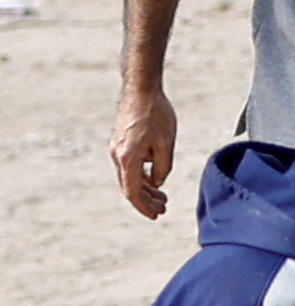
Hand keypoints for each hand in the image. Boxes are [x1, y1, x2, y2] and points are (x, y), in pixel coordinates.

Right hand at [109, 83, 176, 219]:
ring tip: (162, 198)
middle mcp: (117, 156)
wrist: (140, 89)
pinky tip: (155, 179)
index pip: (133, 192)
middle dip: (146, 201)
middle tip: (162, 210)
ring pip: (130, 176)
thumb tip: (158, 183)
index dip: (144, 206)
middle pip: (131, 187)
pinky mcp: (120, 142)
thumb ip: (162, 166)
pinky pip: (130, 165)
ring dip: (146, 188)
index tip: (156, 215)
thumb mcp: (166, 142)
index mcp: (127, 159)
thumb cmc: (156, 113)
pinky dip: (142, 175)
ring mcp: (117, 149)